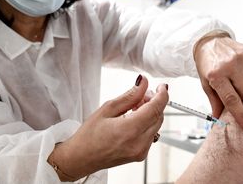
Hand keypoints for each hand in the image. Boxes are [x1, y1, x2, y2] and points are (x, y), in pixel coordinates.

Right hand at [49, 75, 167, 180]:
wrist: (81, 159)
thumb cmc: (88, 136)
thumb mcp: (107, 109)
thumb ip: (129, 96)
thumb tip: (144, 83)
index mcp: (129, 130)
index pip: (155, 109)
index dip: (162, 95)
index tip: (161, 86)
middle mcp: (139, 143)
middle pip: (158, 116)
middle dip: (154, 102)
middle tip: (142, 94)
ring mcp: (141, 151)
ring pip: (157, 125)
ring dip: (151, 113)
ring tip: (135, 107)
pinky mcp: (141, 155)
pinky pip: (151, 134)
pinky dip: (147, 123)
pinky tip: (135, 119)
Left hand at [194, 33, 242, 132]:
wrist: (209, 42)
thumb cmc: (207, 64)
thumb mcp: (206, 84)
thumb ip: (215, 101)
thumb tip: (219, 119)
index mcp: (216, 76)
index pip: (231, 100)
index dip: (241, 115)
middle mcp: (229, 66)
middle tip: (234, 88)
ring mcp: (241, 58)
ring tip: (237, 77)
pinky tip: (241, 69)